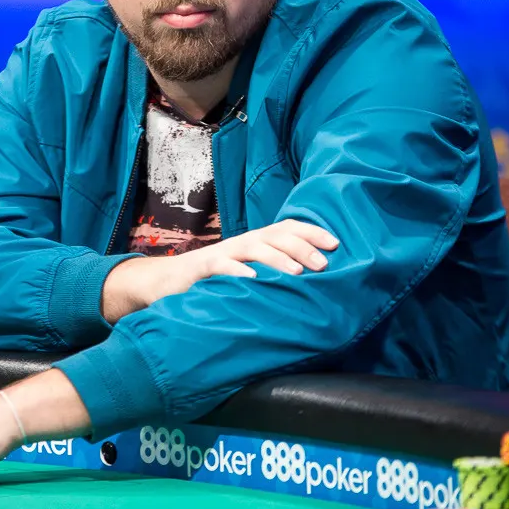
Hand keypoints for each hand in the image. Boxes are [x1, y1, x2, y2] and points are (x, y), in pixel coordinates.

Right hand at [139, 219, 337, 306]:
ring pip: (254, 248)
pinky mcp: (204, 268)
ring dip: (277, 258)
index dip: (312, 232)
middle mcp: (244, 242)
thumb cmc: (220, 279)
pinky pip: (223, 266)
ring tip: (297, 272)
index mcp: (258, 241)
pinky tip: (254, 280)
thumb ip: (275, 271)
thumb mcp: (252, 272)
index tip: (336, 243)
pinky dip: (238, 272)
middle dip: (302, 247)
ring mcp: (224, 253)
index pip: (288, 228)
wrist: (172, 280)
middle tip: (324, 264)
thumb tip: (314, 280)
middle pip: (276, 236)